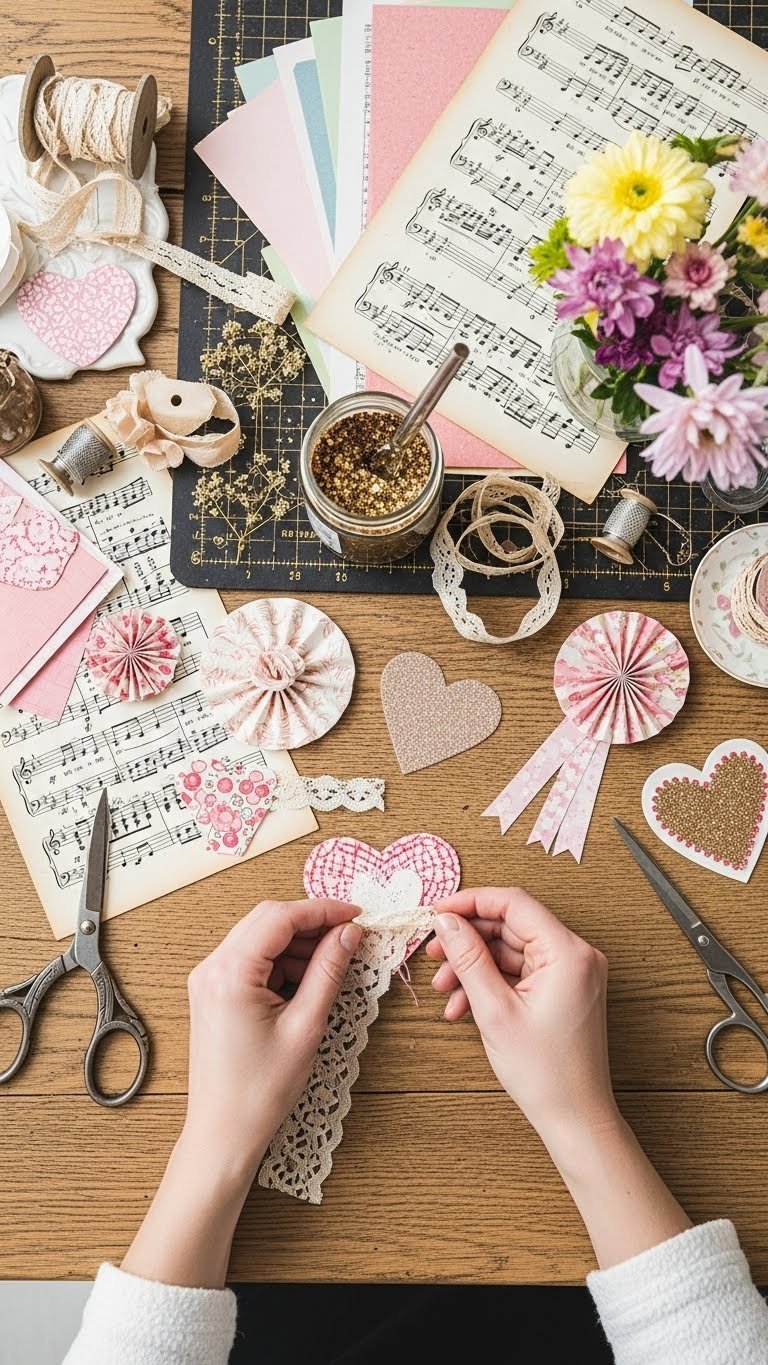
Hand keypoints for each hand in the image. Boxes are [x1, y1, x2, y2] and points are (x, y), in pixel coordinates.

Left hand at [183, 898, 361, 1180]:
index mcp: (229, 973)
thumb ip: (328, 972)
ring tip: (333, 963)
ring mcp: (208, 979)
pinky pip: (251, 959)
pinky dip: (281, 961)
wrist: (223, 1133)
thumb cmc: (259, 1092)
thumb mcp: (305, 1027)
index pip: (281, 917)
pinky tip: (307, 979)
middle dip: (311, 923)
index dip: (323, 910)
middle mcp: (211, 968)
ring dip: (297, 943)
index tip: (356, 915)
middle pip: (267, 920)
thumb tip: (348, 934)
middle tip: (349, 936)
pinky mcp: (212, 992)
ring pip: (260, 937)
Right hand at [427, 887, 617, 1156]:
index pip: (514, 904)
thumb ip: (469, 958)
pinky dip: (491, 982)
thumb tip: (447, 922)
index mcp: (568, 952)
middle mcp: (576, 955)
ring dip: (475, 965)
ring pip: (512, 950)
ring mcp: (572, 973)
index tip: (438, 911)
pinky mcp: (564, 989)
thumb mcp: (495, 1010)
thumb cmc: (545, 1073)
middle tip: (433, 952)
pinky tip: (464, 1005)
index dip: (471, 902)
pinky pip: (521, 972)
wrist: (575, 1118)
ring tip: (445, 988)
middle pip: (511, 926)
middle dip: (468, 940)